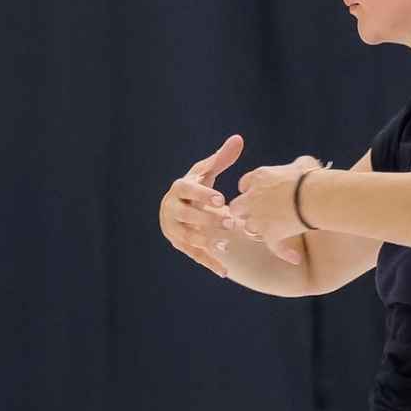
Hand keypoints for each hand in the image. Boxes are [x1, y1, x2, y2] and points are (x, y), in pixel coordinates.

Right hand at [160, 135, 246, 276]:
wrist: (180, 208)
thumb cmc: (197, 187)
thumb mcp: (206, 172)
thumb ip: (222, 158)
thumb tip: (238, 139)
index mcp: (178, 189)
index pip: (187, 189)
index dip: (202, 194)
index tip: (222, 199)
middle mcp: (171, 209)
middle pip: (187, 215)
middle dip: (208, 219)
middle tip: (231, 222)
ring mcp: (174, 229)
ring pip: (188, 237)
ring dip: (208, 242)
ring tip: (229, 246)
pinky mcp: (180, 245)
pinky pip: (194, 255)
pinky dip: (209, 263)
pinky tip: (224, 271)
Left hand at [226, 156, 323, 248]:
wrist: (315, 196)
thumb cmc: (310, 177)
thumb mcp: (303, 163)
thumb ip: (296, 166)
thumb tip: (302, 166)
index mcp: (259, 178)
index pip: (244, 184)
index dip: (250, 190)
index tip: (259, 193)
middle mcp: (253, 198)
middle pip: (237, 207)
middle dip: (244, 211)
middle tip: (256, 213)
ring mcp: (259, 219)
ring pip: (249, 228)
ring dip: (259, 230)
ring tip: (273, 232)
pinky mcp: (270, 235)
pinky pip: (274, 247)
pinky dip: (285, 252)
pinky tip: (295, 258)